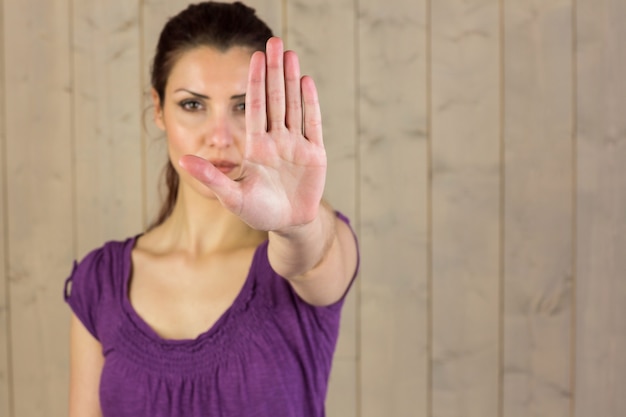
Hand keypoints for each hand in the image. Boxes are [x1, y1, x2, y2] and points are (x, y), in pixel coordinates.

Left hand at [179, 37, 326, 231]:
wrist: (288, 225)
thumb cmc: (258, 213)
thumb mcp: (232, 197)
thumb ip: (211, 177)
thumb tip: (183, 159)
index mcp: (256, 147)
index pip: (256, 107)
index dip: (255, 82)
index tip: (252, 56)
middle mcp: (276, 140)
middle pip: (276, 98)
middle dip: (274, 70)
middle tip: (274, 41)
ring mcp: (296, 145)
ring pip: (294, 105)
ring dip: (292, 80)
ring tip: (290, 53)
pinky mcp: (315, 154)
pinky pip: (312, 123)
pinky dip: (310, 103)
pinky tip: (306, 82)